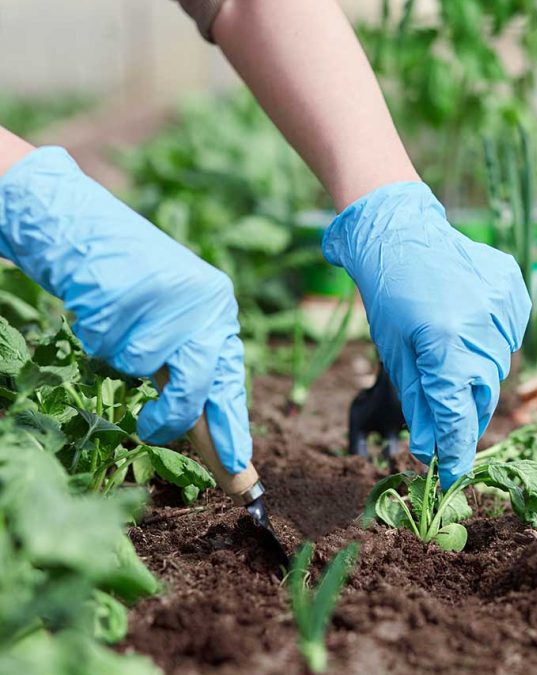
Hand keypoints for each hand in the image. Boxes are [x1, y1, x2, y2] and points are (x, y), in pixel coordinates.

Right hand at [0, 147, 251, 471]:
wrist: (86, 231)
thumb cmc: (131, 288)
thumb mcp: (172, 326)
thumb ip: (190, 371)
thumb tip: (205, 435)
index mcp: (221, 313)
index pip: (230, 381)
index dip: (231, 429)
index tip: (239, 471)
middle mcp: (208, 302)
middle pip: (198, 382)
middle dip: (172, 415)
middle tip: (150, 431)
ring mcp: (172, 295)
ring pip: (144, 363)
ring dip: (121, 357)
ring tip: (118, 323)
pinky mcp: (134, 288)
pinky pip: (110, 343)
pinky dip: (98, 335)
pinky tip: (101, 306)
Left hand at [323, 182, 529, 486]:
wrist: (400, 233)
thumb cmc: (389, 297)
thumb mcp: (396, 355)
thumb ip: (420, 403)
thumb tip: (432, 449)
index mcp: (443, 343)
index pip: (458, 414)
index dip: (456, 450)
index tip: (452, 474)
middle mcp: (479, 325)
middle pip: (484, 394)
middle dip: (466, 411)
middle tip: (450, 417)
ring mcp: (501, 305)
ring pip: (499, 365)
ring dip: (478, 371)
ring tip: (452, 348)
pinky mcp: (513, 289)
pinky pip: (510, 334)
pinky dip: (492, 340)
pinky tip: (469, 322)